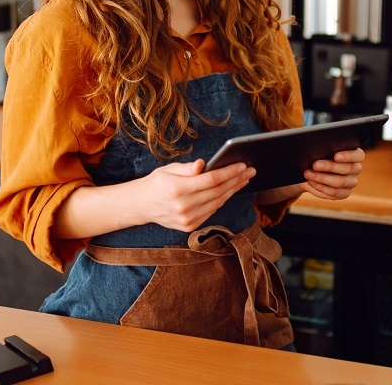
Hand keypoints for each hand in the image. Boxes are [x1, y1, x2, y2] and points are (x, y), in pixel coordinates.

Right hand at [135, 159, 255, 231]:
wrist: (141, 205)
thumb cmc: (156, 183)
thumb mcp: (168, 169)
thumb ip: (187, 168)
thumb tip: (204, 165)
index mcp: (177, 189)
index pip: (211, 180)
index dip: (229, 172)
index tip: (243, 165)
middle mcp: (183, 206)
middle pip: (218, 192)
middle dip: (237, 180)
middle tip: (250, 171)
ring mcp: (187, 219)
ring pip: (218, 202)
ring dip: (234, 190)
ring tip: (244, 179)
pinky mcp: (189, 226)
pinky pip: (212, 211)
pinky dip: (222, 200)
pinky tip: (230, 190)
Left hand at [300, 148, 363, 199]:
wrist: (313, 170)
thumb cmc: (319, 155)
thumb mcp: (322, 149)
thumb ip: (324, 148)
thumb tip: (317, 149)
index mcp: (355, 155)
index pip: (358, 155)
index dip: (348, 156)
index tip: (336, 156)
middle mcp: (355, 168)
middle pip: (348, 168)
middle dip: (330, 166)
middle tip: (315, 165)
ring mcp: (351, 182)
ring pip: (341, 182)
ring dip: (322, 178)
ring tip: (308, 174)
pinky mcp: (344, 193)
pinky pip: (334, 192)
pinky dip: (321, 187)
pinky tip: (311, 182)